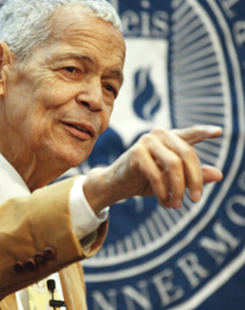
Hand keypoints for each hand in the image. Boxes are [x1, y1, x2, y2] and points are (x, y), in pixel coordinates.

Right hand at [83, 125, 222, 211]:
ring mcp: (146, 142)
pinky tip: (165, 203)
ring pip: (174, 165)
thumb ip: (194, 176)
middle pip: (187, 153)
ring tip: (178, 205)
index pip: (190, 133)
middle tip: (196, 200)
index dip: (204, 132)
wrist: (117, 185)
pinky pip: (157, 175)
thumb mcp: (173, 180)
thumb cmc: (146, 180)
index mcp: (170, 138)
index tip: (219, 132)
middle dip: (195, 179)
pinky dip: (164, 192)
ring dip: (179, 189)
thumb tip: (219, 174)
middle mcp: (159, 135)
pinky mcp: (136, 153)